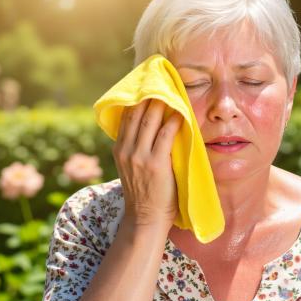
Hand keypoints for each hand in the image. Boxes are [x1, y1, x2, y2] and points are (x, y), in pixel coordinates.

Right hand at [112, 99, 182, 229]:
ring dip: (163, 104)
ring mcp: (140, 156)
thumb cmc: (144, 193)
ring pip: (150, 121)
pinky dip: (174, 121)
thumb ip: (135, 148)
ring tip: (173, 93)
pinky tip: (181, 113)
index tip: (148, 86)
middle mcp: (126, 150)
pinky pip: (166, 135)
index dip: (138, 99)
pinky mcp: (156, 163)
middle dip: (151, 96)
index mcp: (119, 149)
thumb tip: (148, 126)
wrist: (146, 217)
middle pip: (138, 114)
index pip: (126, 116)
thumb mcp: (130, 167)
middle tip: (163, 83)